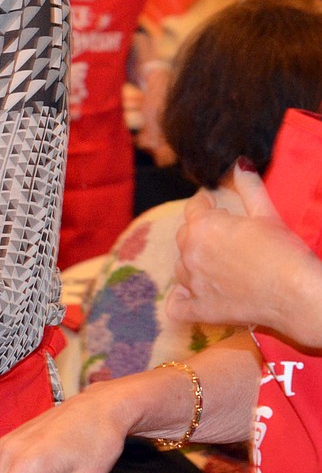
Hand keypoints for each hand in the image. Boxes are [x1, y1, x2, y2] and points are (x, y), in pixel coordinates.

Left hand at [168, 163, 319, 336]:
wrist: (296, 294)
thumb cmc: (283, 252)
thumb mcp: (267, 214)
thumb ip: (249, 188)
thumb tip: (240, 163)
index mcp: (204, 227)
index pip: (194, 208)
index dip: (203, 203)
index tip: (211, 203)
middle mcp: (191, 253)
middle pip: (185, 237)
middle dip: (198, 232)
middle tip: (219, 234)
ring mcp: (193, 283)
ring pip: (181, 269)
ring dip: (192, 263)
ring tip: (213, 264)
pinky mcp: (201, 309)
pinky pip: (177, 305)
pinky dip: (180, 299)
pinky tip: (188, 295)